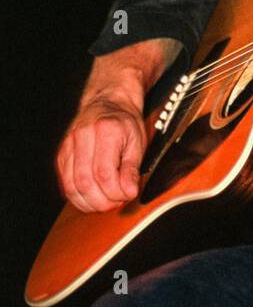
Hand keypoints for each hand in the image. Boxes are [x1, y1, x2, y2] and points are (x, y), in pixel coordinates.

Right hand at [56, 95, 146, 212]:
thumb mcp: (137, 141)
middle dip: (102, 201)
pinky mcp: (61, 155)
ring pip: (71, 187)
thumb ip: (132, 168)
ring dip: (89, 203)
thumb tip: (129, 192)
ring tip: (106, 202)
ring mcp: (68, 145)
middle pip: (85, 182)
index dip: (116, 192)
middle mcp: (82, 136)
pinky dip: (78, 198)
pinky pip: (65, 184)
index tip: (128, 195)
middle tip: (117, 201)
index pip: (104, 173)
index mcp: (105, 130)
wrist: (107, 102)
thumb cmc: (124, 122)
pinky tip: (92, 198)